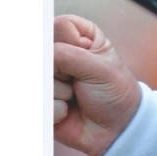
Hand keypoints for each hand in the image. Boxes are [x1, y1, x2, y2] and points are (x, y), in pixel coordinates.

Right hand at [53, 14, 140, 155]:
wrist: (116, 129)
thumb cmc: (115, 92)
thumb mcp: (100, 68)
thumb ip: (68, 55)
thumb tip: (41, 52)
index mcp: (79, 37)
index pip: (58, 26)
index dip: (67, 43)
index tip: (83, 55)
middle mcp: (60, 54)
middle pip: (43, 54)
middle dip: (62, 73)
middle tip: (80, 81)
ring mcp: (49, 78)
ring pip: (40, 81)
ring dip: (62, 93)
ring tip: (76, 97)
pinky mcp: (42, 101)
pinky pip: (40, 103)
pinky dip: (57, 111)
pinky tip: (69, 112)